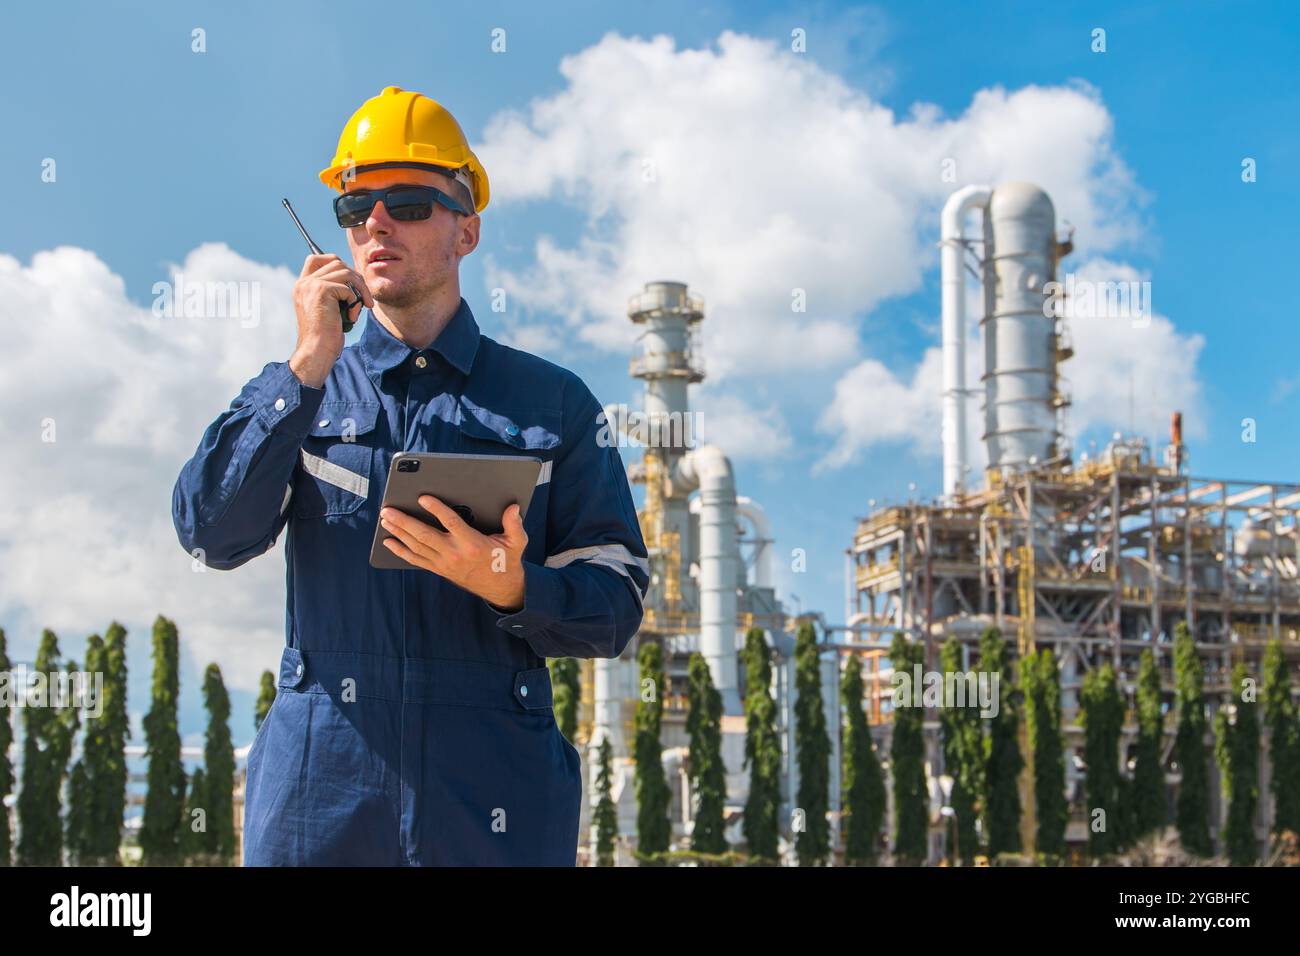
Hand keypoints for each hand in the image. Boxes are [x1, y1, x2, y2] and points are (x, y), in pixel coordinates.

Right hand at [288, 253, 373, 387]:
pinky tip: (351, 317)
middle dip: (356, 278)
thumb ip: (333, 291)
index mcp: (302, 285)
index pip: (316, 258)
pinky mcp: (321, 290)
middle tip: (363, 297)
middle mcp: (304, 282)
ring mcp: (311, 285)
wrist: (316, 350)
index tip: (351, 281)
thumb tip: (354, 276)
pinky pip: (348, 288)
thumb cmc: (326, 335)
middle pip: (337, 262)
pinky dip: (355, 302)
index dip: (336, 263)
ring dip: (360, 289)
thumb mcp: (328, 308)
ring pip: (346, 272)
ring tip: (361, 307)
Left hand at [379, 497, 527, 610]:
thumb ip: (514, 523)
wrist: (501, 588)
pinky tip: (388, 542)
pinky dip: (400, 551)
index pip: (451, 523)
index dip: (436, 509)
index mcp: (472, 543)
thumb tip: (513, 508)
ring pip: (417, 546)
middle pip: (425, 535)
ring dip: (399, 533)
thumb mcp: (516, 541)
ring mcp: (445, 563)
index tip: (423, 498)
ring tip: (385, 520)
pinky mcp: (440, 570)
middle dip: (404, 521)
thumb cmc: (506, 560)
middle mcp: (455, 554)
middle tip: (388, 510)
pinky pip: (416, 560)